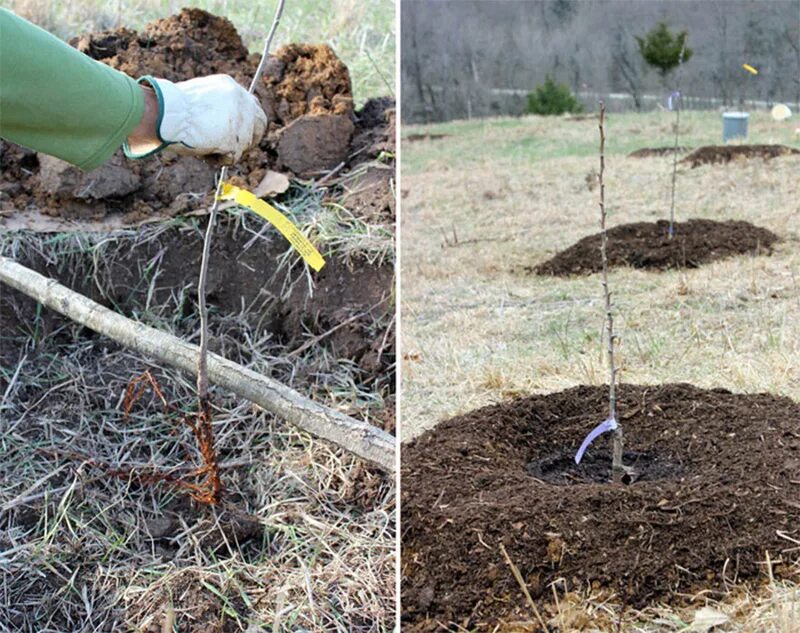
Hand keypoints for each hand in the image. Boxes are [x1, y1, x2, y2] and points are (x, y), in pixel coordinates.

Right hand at [124, 75, 266, 163]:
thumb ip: (215, 109)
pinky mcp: (237, 140)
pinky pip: (232, 158)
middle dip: (249, 139)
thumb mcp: (198, 100)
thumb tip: (221, 127)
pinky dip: (218, 159)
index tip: (240, 133)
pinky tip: (203, 152)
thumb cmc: (171, 109)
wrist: (165, 114)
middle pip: (260, 124)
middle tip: (232, 149)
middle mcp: (240, 100)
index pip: (250, 105)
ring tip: (203, 146)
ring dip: (226, 150)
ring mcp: (241, 120)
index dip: (248, 122)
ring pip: (244, 144)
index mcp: (229, 86)